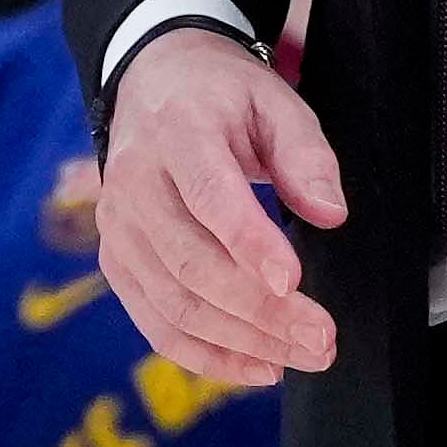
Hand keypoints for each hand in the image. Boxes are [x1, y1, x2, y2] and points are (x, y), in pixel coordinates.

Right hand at [96, 27, 344, 388]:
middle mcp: (134, 181)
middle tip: (322, 338)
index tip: (294, 282)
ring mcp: (118, 226)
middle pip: (193, 263)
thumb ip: (305, 154)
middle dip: (262, 312)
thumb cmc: (223, 94)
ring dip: (242, 342)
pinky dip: (207, 356)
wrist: (153, 80)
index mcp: (177, 130)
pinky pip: (157, 322)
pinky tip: (257, 366)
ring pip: (175, 304)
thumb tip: (329, 214)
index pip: (209, 196)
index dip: (250, 245)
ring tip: (302, 356)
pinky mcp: (116, 260)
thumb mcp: (274, 100)